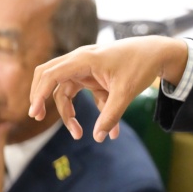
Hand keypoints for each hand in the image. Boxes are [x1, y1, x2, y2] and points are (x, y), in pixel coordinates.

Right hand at [30, 36, 187, 142]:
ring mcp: (85, 68)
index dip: (39, 93)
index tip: (35, 113)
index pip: (51, 74)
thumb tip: (98, 138)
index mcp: (84, 59)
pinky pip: (84, 95)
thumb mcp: (126, 92)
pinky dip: (93, 111)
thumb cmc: (140, 65)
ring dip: (69, 112)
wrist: (157, 53)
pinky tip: (110, 132)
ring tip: (77, 134)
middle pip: (48, 77)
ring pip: (65, 90)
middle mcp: (80, 61)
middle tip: (36, 116)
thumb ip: (111, 115)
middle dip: (41, 97)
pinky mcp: (94, 76)